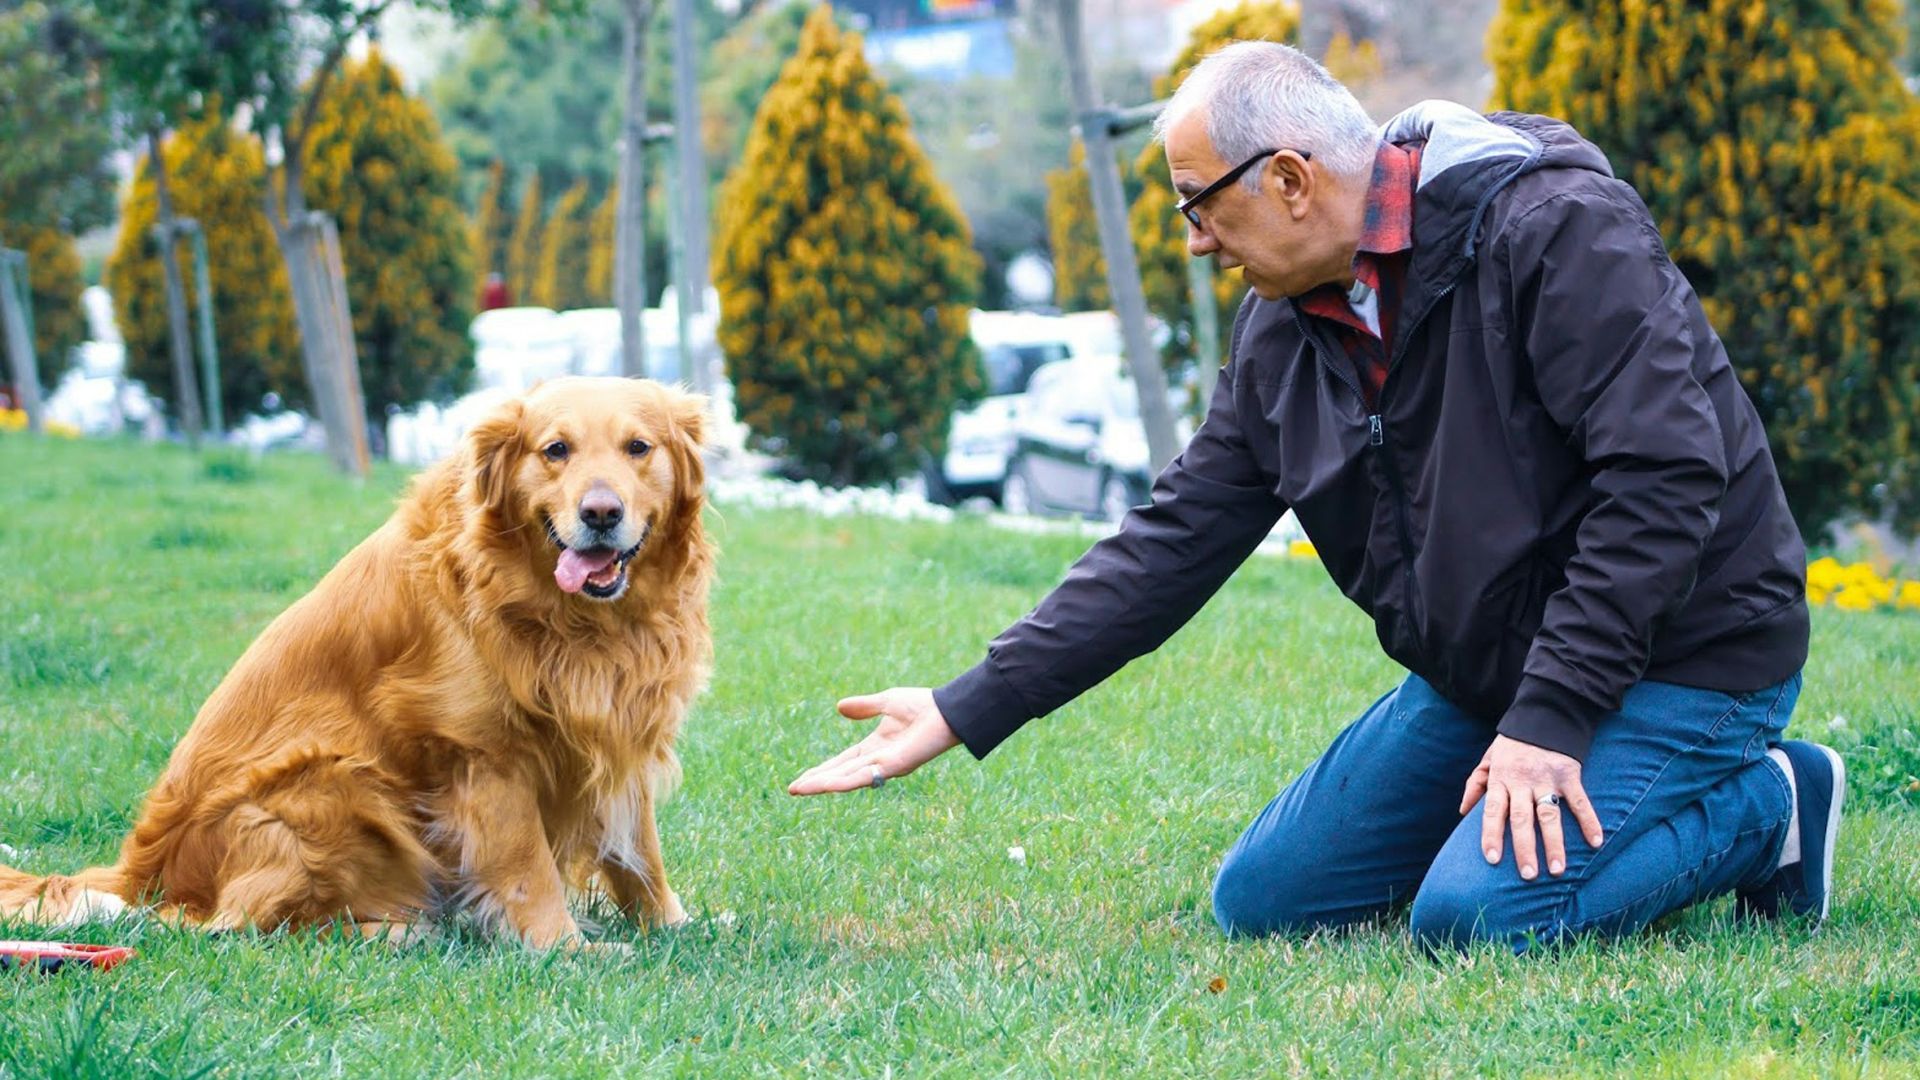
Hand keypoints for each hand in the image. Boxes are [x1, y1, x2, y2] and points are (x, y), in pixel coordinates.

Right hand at [787, 687, 961, 795]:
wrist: (948, 709)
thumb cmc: (925, 705)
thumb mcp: (887, 702)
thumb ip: (864, 706)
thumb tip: (839, 707)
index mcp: (875, 746)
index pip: (843, 762)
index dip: (822, 770)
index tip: (802, 779)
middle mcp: (878, 760)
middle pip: (841, 774)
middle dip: (817, 782)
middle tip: (793, 789)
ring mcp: (885, 766)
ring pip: (847, 779)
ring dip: (822, 784)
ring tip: (799, 789)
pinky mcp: (894, 766)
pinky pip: (864, 776)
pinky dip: (843, 781)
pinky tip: (825, 785)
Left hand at [1459, 735, 1603, 879]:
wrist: (1544, 713)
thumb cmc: (1513, 742)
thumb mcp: (1489, 758)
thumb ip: (1476, 784)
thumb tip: (1463, 812)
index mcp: (1500, 779)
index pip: (1493, 811)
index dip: (1491, 834)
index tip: (1492, 859)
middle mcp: (1522, 782)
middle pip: (1522, 819)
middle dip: (1524, 848)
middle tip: (1528, 875)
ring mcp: (1547, 779)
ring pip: (1549, 815)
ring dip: (1554, 844)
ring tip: (1557, 870)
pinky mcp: (1570, 774)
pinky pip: (1580, 801)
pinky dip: (1589, 821)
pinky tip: (1596, 842)